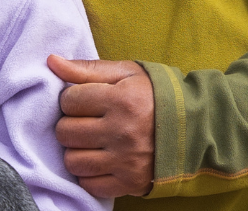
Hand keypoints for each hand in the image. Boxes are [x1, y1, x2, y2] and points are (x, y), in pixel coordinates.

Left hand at [49, 55, 154, 198]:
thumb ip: (87, 68)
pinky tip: (100, 160)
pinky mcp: (130, 183)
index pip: (69, 101)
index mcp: (121, 100)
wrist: (195, 128)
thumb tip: (51, 61)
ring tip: (90, 142)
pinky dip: (89, 174)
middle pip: (66, 132)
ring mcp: (126, 161)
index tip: (84, 101)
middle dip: (70, 125)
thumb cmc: (156, 96)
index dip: (71, 99)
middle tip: (85, 122)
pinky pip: (90, 184)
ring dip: (76, 151)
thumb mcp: (127, 73)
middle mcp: (123, 132)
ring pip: (73, 161)